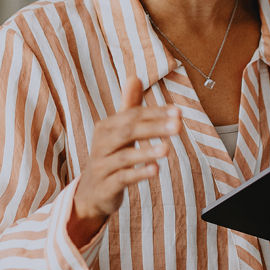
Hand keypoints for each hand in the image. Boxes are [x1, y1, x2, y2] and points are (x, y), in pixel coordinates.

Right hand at [68, 76, 181, 245]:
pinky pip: (122, 178)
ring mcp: (101, 166)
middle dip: (153, 128)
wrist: (91, 192)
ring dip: (146, 152)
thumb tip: (135, 76)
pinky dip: (138, 173)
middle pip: (127, 132)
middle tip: (178, 126)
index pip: (132, 116)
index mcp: (106, 128)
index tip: (178, 113)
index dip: (155, 113)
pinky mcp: (105, 186)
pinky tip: (155, 170)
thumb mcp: (118, 132)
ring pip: (124, 156)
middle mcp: (101, 144)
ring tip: (167, 149)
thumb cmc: (110, 156)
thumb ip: (128, 107)